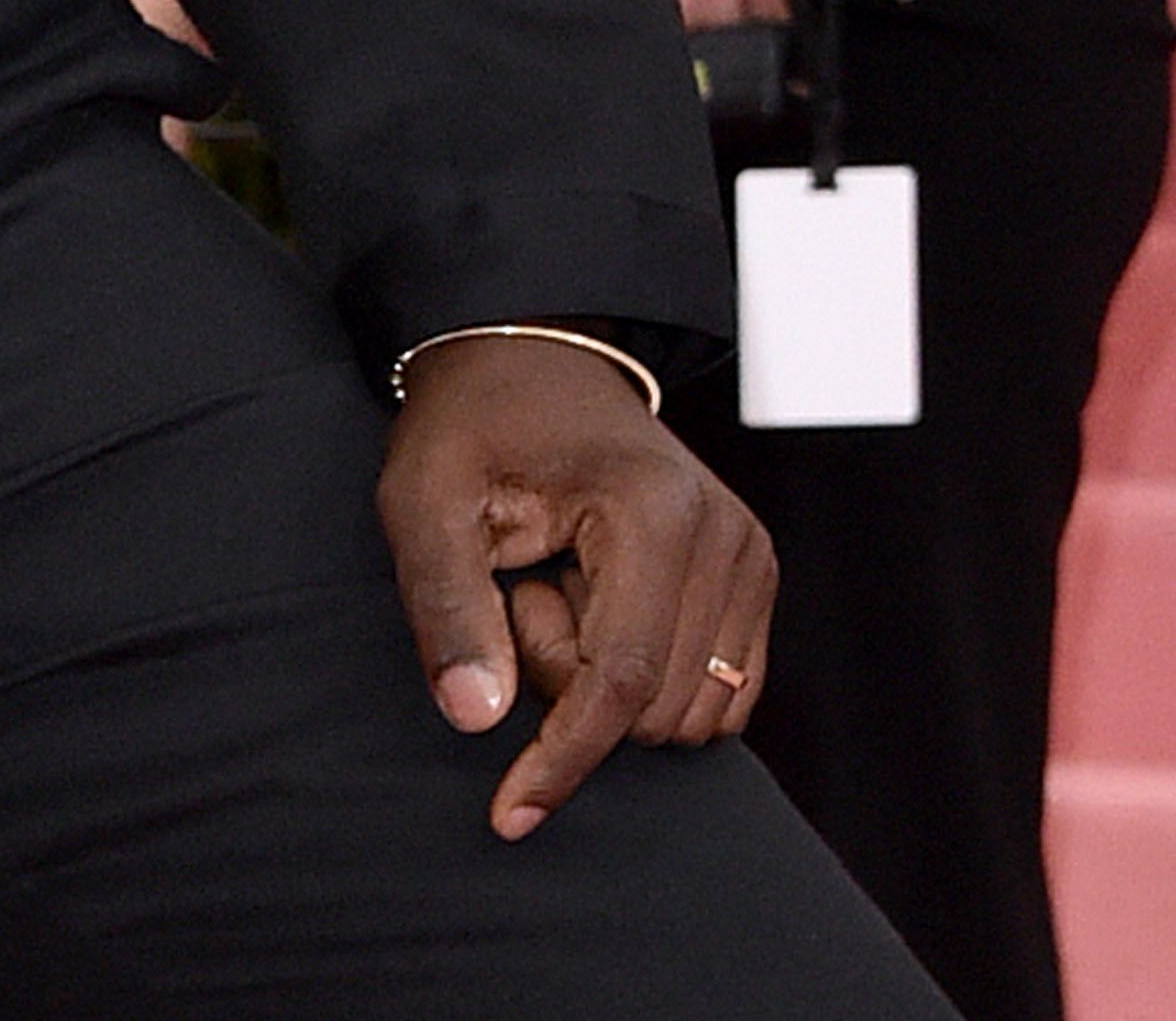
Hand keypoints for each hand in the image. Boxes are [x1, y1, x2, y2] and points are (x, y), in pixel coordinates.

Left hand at [379, 328, 776, 834]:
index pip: (621, 681)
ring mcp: (751, 558)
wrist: (532, 363)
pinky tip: (598, 606)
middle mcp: (727, 537)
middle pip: (654, 705)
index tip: (509, 812)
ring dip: (605, 682)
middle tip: (521, 592)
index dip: (564, 757)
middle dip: (568, 685)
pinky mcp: (753, 580)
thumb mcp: (423, 499)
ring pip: (689, 711)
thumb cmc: (472, 425)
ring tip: (558, 589)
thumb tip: (475, 718)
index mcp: (657, 510)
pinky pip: (716, 694)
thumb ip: (445, 606)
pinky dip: (646, 677)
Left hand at [639, 0, 874, 31]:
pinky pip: (769, 0)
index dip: (658, 10)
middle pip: (683, 0)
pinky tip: (781, 27)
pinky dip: (775, 19)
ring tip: (751, 45)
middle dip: (700, 30)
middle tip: (713, 56)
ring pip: (725, 8)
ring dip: (740, 29)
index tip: (670, 37)